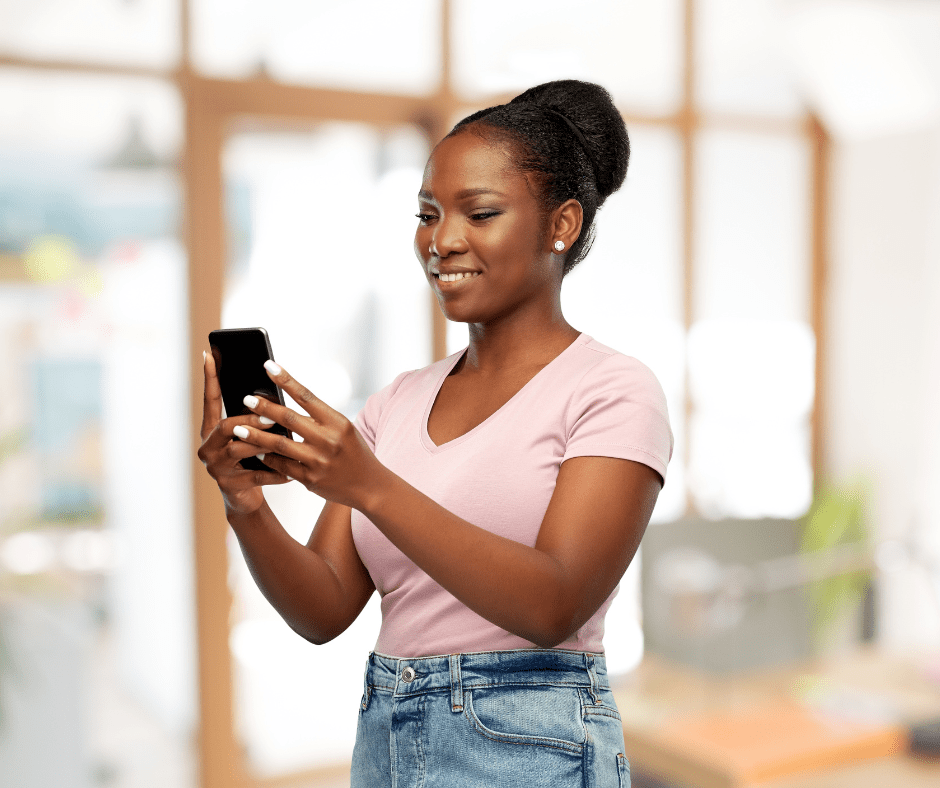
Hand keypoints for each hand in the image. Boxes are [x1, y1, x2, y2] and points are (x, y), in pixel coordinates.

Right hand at [198, 351, 291, 515]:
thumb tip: (272, 396)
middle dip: (249, 420)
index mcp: (212, 431)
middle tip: (269, 416)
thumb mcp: (251, 437)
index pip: (210, 400)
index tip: (210, 354)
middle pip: (225, 426)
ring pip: (239, 450)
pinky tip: (291, 471)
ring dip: (262, 442)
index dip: (210, 378)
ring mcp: (216, 467)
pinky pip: (256, 475)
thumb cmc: (252, 460)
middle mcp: (208, 447)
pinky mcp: (230, 485)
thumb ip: (254, 420)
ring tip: (282, 438)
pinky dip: (276, 472)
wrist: (245, 498)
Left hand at [233, 360, 382, 510]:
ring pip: (279, 444)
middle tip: (246, 399)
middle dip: (264, 408)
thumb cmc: (354, 452)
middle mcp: (328, 440)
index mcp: (337, 422)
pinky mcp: (310, 479)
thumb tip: (286, 406)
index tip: (268, 366)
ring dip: (256, 435)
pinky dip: (267, 458)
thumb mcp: (343, 429)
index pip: (307, 396)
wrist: (369, 486)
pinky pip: (282, 466)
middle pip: (289, 419)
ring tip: (238, 427)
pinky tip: (255, 452)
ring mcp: (318, 461)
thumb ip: (318, 419)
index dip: (286, 380)